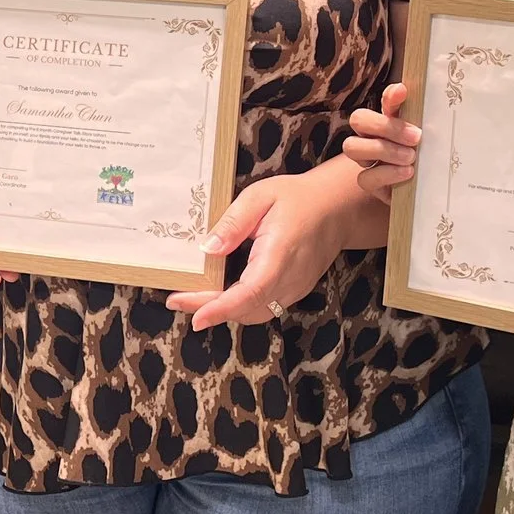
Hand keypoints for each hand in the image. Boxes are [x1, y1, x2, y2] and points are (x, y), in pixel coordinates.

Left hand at [166, 169, 348, 330]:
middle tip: (175, 301)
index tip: (196, 317)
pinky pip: (263, 307)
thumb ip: (233, 222)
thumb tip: (207, 249)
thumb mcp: (260, 196)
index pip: (249, 293)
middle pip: (246, 308)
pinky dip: (239, 307)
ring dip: (223, 311)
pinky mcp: (294, 291)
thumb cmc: (298, 198)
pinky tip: (219, 295)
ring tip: (191, 299)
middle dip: (209, 309)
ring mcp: (295, 289)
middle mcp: (290, 280)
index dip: (221, 309)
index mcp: (280, 255)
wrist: (337, 207)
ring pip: (254, 313)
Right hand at [344, 81, 421, 202]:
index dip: (391, 96)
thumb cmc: (428, 160)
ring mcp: (367, 160)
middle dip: (384, 126)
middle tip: (415, 137)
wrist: (430, 192)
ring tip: (411, 157)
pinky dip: (387, 173)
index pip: (385, 100)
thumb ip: (421, 119)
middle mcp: (373, 136)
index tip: (403, 92)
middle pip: (358, 119)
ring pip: (352, 147)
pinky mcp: (370, 183)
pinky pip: (365, 177)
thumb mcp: (430, 139)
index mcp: (391, 120)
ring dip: (383, 150)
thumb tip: (412, 95)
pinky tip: (407, 173)